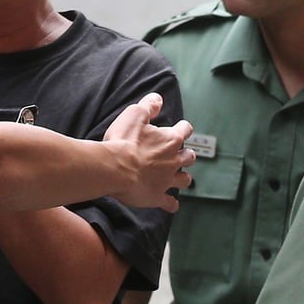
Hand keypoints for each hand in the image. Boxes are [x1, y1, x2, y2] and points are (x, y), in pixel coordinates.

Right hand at [104, 93, 194, 212]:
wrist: (115, 168)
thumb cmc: (123, 141)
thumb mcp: (134, 114)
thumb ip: (148, 105)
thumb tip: (158, 98)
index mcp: (170, 139)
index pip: (185, 130)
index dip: (183, 128)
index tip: (181, 128)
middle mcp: (173, 160)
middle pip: (189, 157)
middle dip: (186, 154)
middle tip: (180, 154)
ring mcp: (166, 180)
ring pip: (184, 180)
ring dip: (183, 177)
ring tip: (180, 177)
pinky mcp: (157, 196)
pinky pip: (169, 203)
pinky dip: (171, 204)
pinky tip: (171, 204)